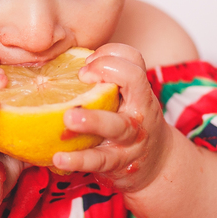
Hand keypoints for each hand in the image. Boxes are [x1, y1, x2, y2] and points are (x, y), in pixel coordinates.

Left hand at [53, 44, 173, 192]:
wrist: (158, 163)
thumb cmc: (131, 122)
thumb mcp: (128, 100)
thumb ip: (105, 82)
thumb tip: (59, 64)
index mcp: (139, 91)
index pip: (134, 60)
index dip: (111, 54)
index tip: (86, 63)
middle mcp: (139, 110)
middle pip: (134, 81)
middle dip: (108, 71)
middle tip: (81, 75)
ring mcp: (131, 138)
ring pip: (116, 126)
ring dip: (93, 120)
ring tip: (68, 118)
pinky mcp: (118, 162)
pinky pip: (98, 160)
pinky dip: (78, 160)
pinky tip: (58, 158)